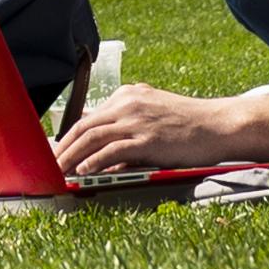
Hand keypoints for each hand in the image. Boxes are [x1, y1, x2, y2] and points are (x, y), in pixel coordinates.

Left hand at [58, 82, 245, 177]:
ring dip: (71, 157)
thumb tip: (103, 151)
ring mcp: (137, 121)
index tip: (57, 153)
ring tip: (59, 173)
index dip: (69, 137)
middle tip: (49, 166)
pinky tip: (83, 172)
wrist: (219, 125)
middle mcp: (128, 104)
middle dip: (62, 148)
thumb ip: (128, 125)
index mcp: (129, 96)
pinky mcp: (147, 139)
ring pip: (92, 138)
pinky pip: (112, 151)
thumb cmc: (189, 124)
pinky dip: (93, 162)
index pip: (88, 117)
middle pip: (83, 126)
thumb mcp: (154, 113)